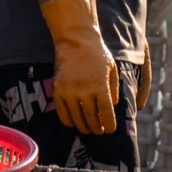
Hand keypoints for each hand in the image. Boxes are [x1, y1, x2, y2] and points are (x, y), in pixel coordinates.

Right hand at [38, 0, 118, 134]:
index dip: (109, 125)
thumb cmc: (98, 54)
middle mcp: (85, 91)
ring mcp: (70, 92)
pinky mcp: (58, 91)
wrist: (75, 40)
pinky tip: (74, 123)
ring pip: (77, 119)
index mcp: (101, 86)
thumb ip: (113, 89)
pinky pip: (62, 113)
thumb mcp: (112, 69)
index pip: (106, 114)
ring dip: (84, 127)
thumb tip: (112, 106)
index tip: (110, 130)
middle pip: (92, 119)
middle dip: (97, 128)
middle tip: (100, 131)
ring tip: (88, 129)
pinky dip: (69, 121)